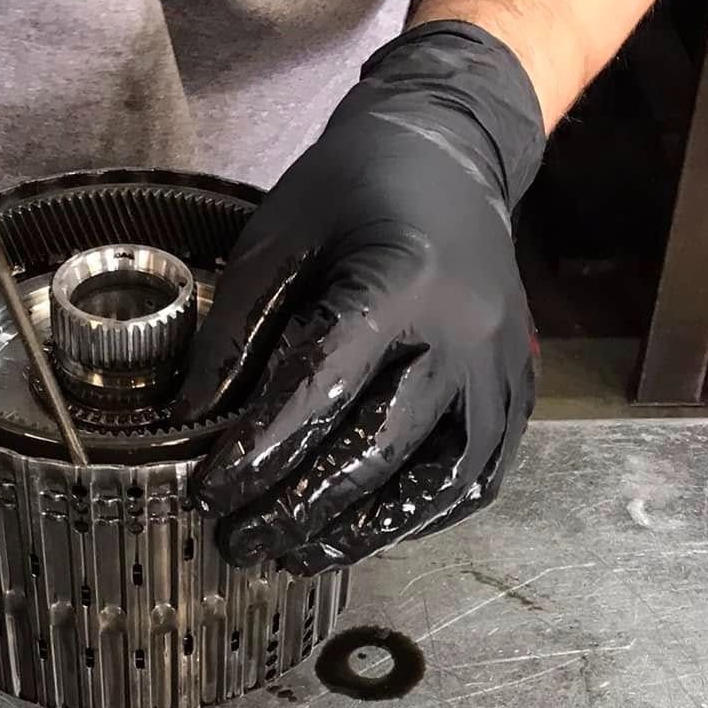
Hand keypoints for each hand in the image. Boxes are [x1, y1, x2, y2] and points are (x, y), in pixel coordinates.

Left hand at [181, 22, 546, 575]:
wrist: (454, 151)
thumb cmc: (357, 186)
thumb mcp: (276, 236)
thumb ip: (234, 331)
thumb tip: (189, 421)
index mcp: (401, 281)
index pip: (319, 389)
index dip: (257, 452)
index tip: (206, 493)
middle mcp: (464, 333)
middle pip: (375, 449)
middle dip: (298, 508)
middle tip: (239, 542)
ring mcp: (501, 369)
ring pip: (432, 481)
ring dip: (361, 532)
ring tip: (296, 557)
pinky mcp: (518, 391)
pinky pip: (474, 478)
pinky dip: (418, 517)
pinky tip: (365, 533)